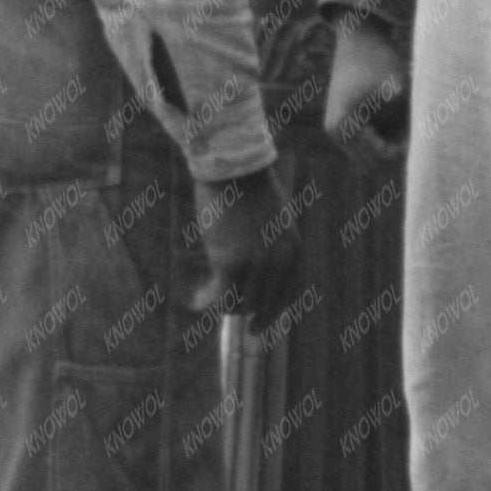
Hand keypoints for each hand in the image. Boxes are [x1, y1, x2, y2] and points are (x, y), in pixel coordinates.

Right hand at [192, 166, 303, 319]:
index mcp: (293, 250)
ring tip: (206, 300)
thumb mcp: (268, 218)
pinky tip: (197, 302)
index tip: (257, 324)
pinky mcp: (231, 264)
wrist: (232, 166)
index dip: (272, 312)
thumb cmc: (246, 186)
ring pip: (240, 303)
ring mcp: (256, 265)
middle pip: (263, 303)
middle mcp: (280, 262)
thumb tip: (250, 270)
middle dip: (245, 312)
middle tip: (228, 313)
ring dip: (224, 305)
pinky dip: (208, 302)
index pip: (288, 295)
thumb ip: (267, 244)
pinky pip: (221, 296)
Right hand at [323, 17, 410, 166]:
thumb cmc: (378, 60)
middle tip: (412, 123)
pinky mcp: (348, 123)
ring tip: (404, 115)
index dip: (404, 150)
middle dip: (397, 150)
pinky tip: (397, 113)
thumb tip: (418, 153)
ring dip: (394, 142)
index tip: (417, 128)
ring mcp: (340, 130)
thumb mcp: (398, 93)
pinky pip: (373, 142)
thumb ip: (406, 126)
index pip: (380, 160)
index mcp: (342, 128)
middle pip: (376, 164)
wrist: (360, 35)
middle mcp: (336, 133)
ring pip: (375, 154)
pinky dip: (389, 133)